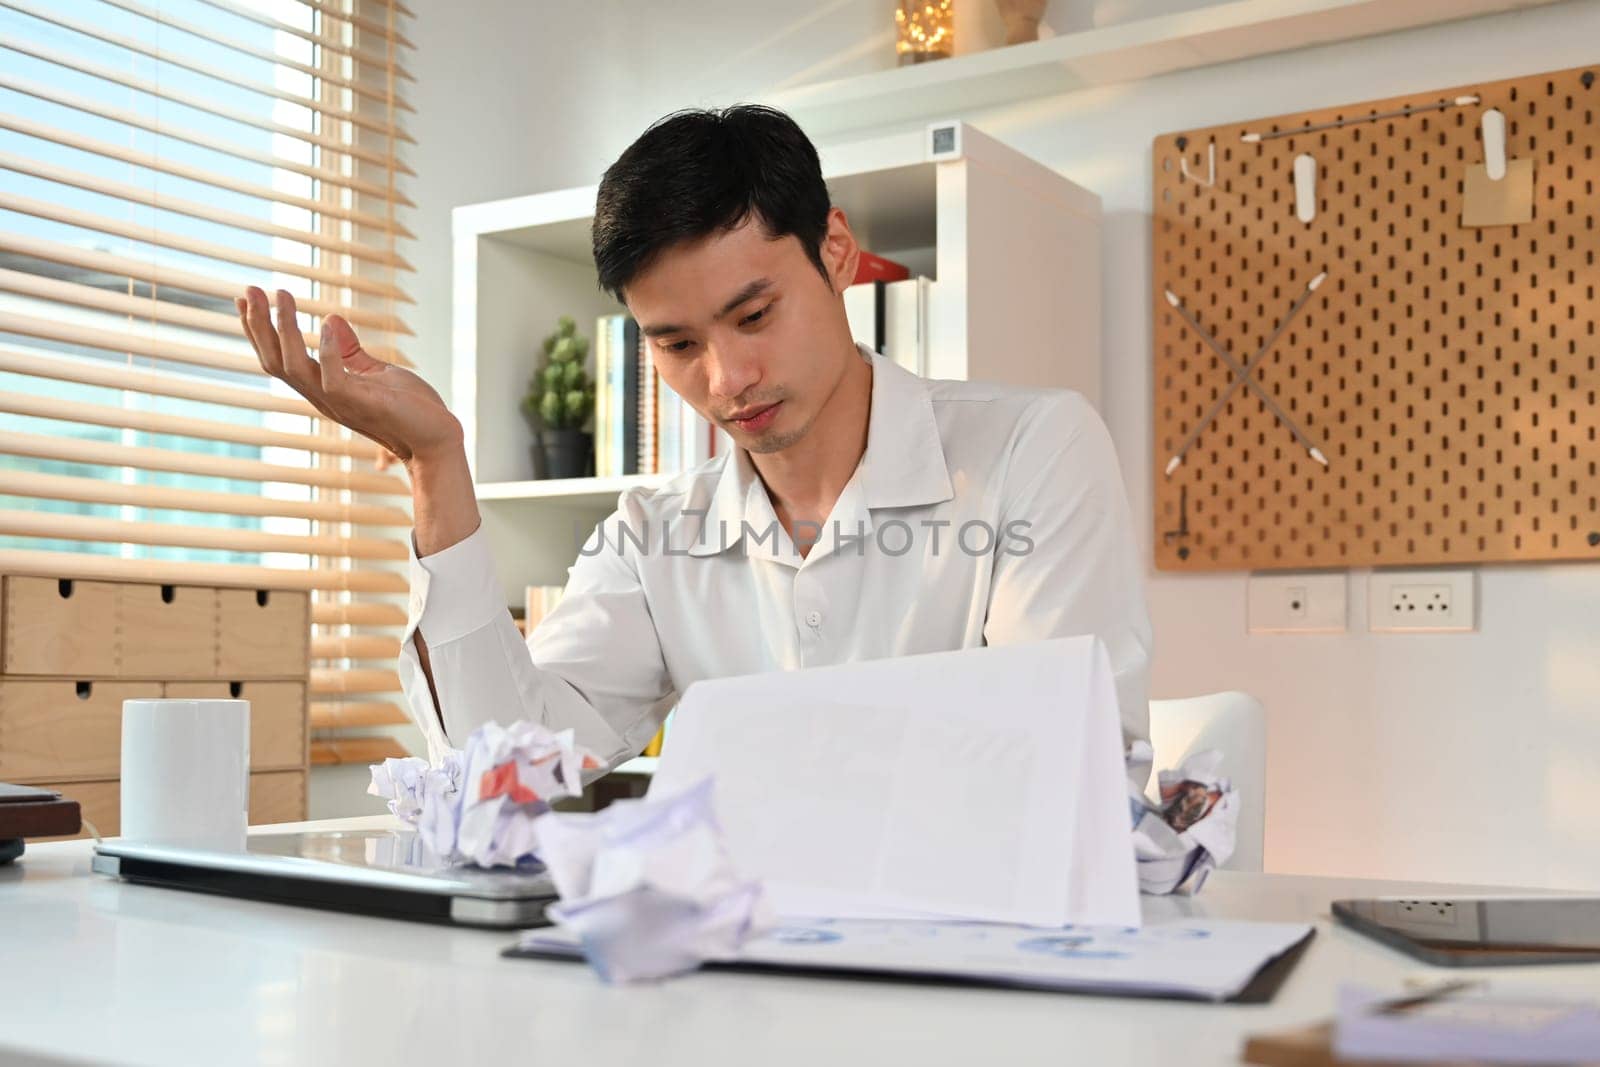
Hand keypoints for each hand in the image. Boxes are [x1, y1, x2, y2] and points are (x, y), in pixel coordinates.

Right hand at [236, 287, 461, 467]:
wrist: (437, 439)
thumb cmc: (410, 409)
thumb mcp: (376, 372)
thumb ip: (351, 352)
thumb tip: (332, 318)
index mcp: (323, 388)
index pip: (279, 359)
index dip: (259, 331)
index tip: (245, 299)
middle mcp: (323, 398)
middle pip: (276, 362)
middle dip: (260, 325)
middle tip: (249, 289)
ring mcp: (341, 404)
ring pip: (296, 368)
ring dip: (285, 330)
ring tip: (282, 295)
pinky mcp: (364, 405)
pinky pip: (334, 381)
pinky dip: (329, 352)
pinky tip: (328, 323)